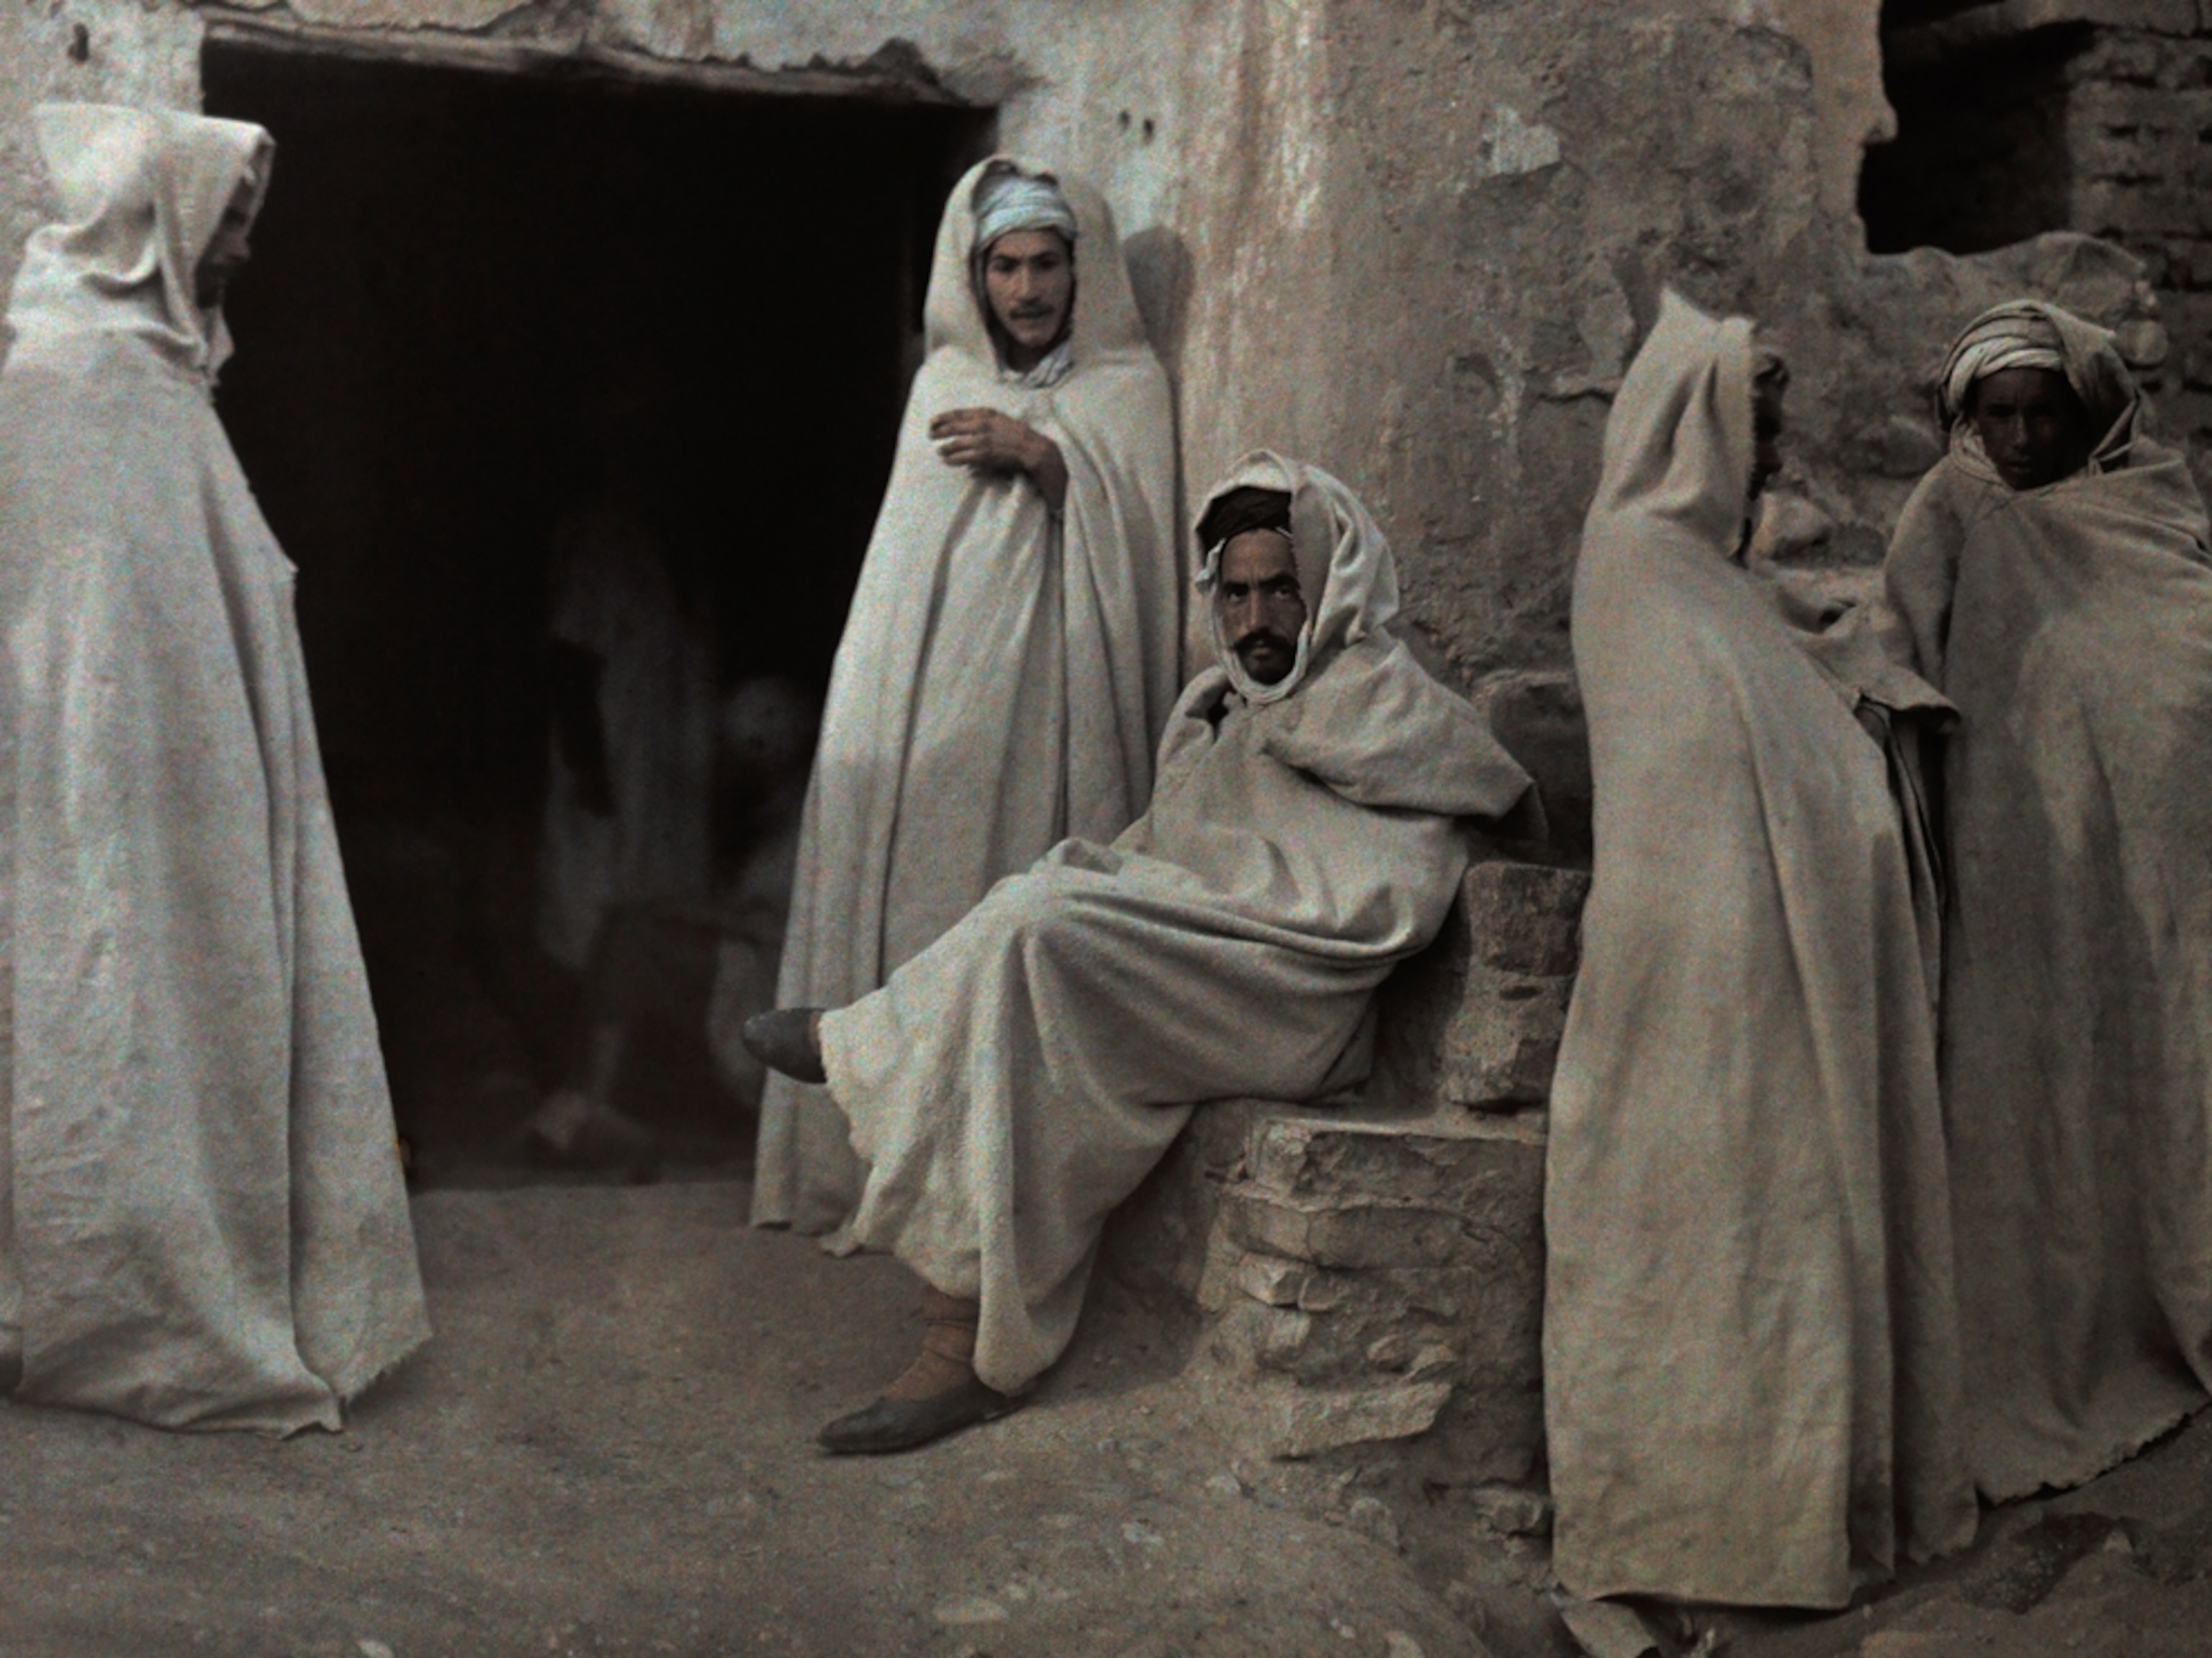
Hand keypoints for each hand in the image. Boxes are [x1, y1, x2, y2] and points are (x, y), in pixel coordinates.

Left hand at [929, 407, 1067, 512]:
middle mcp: (982, 424)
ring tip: (939, 451)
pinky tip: (947, 460)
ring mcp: (983, 439)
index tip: (932, 421)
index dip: (942, 417)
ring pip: (955, 444)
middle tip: (930, 435)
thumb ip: (982, 418)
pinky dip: (952, 459)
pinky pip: (962, 457)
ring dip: (945, 448)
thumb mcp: (999, 419)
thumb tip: (965, 424)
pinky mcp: (985, 454)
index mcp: (986, 413)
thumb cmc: (1015, 434)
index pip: (958, 413)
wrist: (1031, 448)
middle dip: (939, 431)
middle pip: (953, 427)